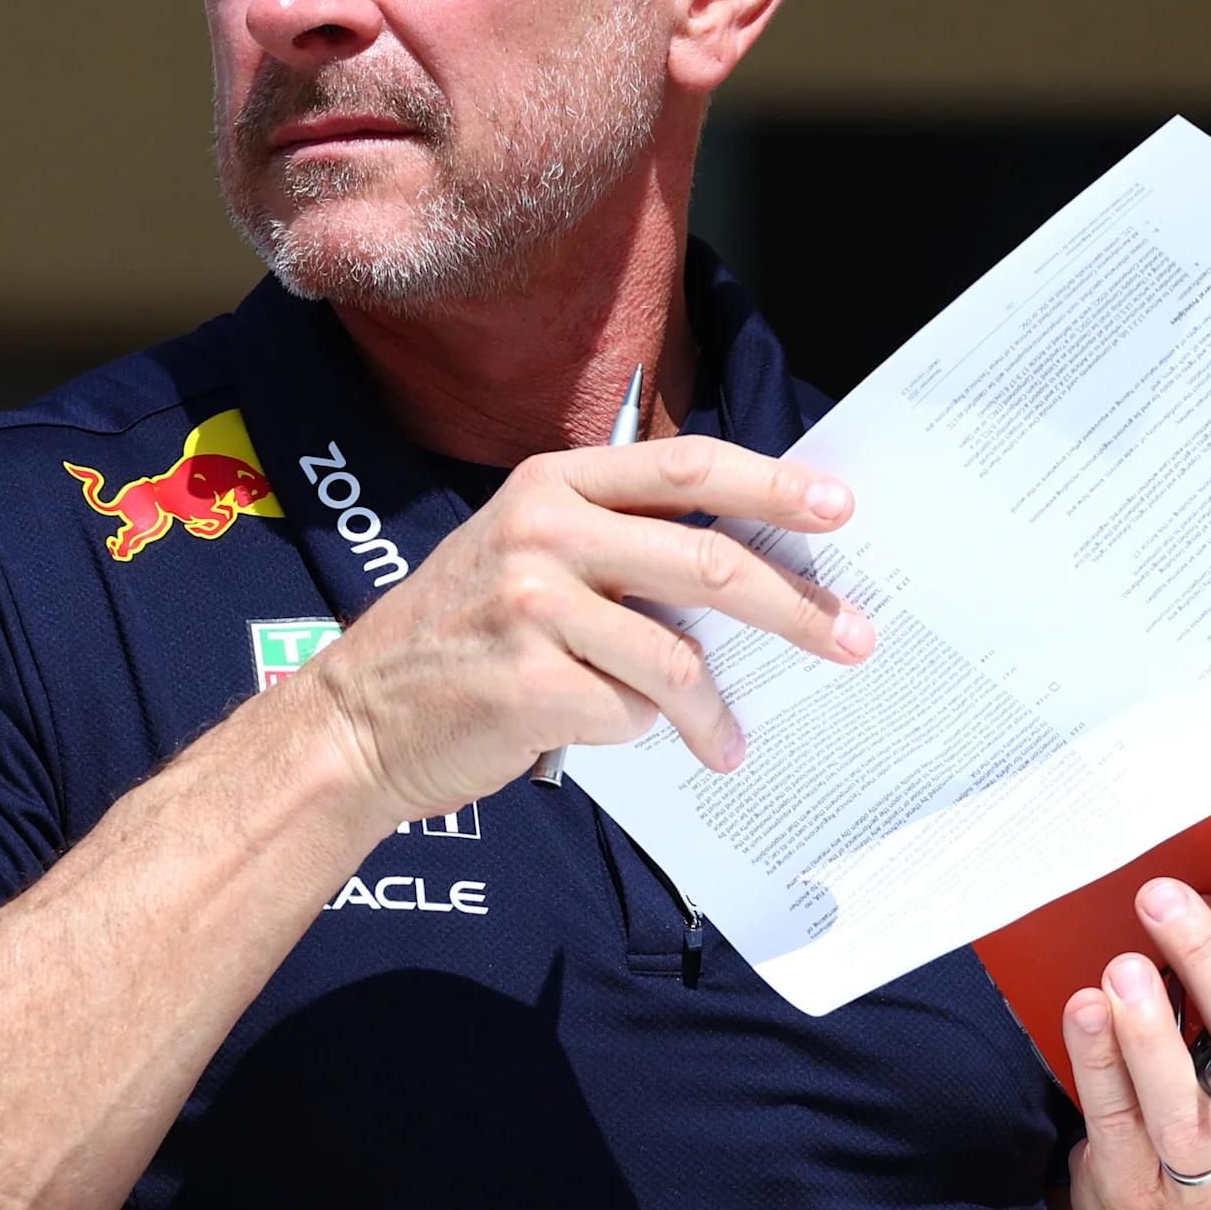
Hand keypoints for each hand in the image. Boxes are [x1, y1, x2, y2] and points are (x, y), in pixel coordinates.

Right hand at [299, 434, 870, 821]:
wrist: (356, 722)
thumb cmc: (460, 638)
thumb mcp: (525, 554)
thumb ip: (616, 544)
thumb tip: (749, 566)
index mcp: (550, 484)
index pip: (685, 467)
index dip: (770, 485)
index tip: (839, 506)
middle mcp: (543, 531)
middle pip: (708, 562)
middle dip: (796, 606)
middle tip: (853, 637)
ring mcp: (534, 606)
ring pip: (676, 657)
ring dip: (717, 713)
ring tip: (729, 742)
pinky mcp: (532, 684)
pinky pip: (629, 712)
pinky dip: (635, 731)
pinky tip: (609, 735)